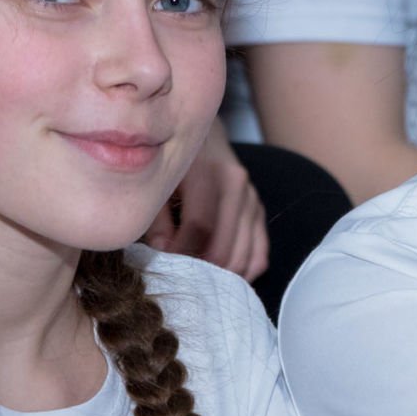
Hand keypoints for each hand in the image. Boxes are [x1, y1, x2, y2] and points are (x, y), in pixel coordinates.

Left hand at [146, 123, 269, 280]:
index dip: (182, 254)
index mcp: (209, 172)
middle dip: (203, 271)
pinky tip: (222, 277)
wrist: (202, 133)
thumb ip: (156, 216)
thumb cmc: (171, 159)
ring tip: (200, 282)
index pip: (200, 226)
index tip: (165, 267)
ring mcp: (252, 198)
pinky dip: (244, 271)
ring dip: (223, 276)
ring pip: (246, 254)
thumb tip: (164, 251)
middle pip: (227, 246)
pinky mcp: (258, 210)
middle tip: (182, 280)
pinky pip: (260, 253)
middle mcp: (238, 184)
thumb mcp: (157, 180)